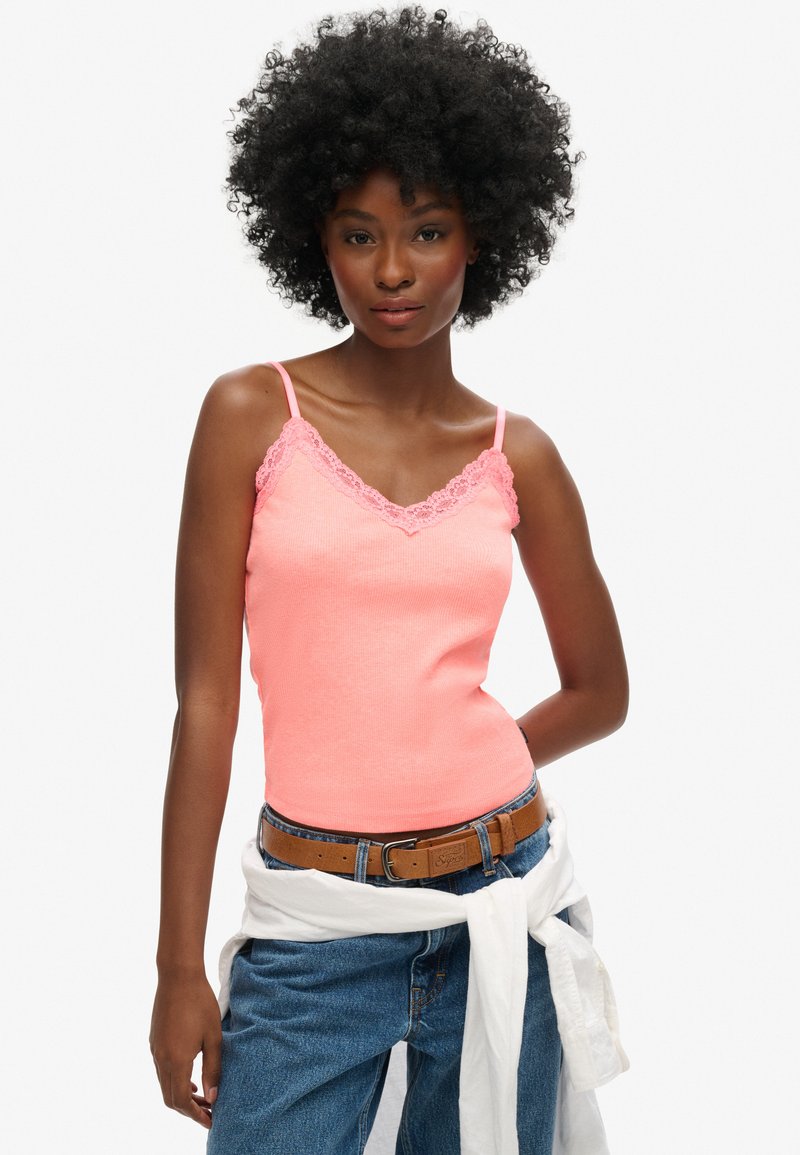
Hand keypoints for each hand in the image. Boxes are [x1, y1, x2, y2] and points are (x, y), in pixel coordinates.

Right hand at [150, 972, 221, 1128]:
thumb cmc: (200, 1003)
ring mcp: (155, 1049)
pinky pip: (161, 1070)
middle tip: (208, 1112)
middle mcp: (161, 1059)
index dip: (195, 1114)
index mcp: (176, 1060)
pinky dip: (174, 1080)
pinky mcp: (154, 1040)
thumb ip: (213, 1069)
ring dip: (181, 1095)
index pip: (181, 1100)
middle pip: (170, 1097)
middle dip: (188, 1109)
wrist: (178, 975)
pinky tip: (190, 1076)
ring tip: (202, 1096)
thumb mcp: (214, 1037)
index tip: (210, 1120)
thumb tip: (212, 1098)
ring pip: (164, 1084)